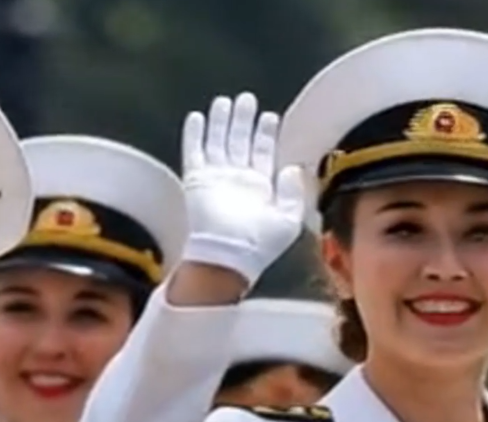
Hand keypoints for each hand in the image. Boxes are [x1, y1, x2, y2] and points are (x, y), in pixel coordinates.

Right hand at [179, 93, 305, 287]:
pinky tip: (197, 118)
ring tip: (224, 101)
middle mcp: (238, 179)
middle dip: (244, 120)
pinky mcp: (196, 180)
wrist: (227, 256)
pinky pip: (194, 152)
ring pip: (218, 142)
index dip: (266, 134)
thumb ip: (294, 194)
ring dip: (220, 122)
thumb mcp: (289, 221)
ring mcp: (216, 178)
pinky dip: (194, 135)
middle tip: (247, 99)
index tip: (269, 117)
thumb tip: (292, 168)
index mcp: (261, 187)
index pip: (263, 153)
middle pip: (240, 141)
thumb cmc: (259, 244)